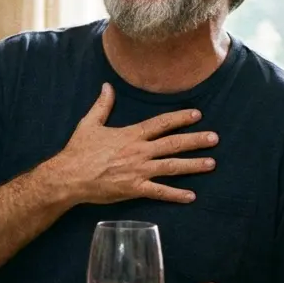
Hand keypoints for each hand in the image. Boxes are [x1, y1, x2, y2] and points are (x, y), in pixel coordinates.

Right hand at [48, 83, 216, 204]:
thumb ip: (102, 105)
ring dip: (193, 165)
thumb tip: (107, 86)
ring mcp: (139, 171)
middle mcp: (139, 151)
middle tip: (214, 138)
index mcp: (131, 135)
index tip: (197, 114)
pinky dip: (176, 195)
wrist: (69, 177)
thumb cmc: (78, 151)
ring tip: (211, 163)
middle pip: (173, 144)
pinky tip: (191, 196)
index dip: (180, 118)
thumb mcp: (89, 124)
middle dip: (195, 140)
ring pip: (172, 167)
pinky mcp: (135, 189)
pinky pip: (160, 192)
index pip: (161, 123)